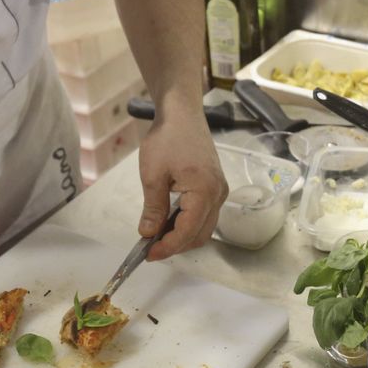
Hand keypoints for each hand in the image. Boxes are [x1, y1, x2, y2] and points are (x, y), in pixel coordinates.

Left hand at [136, 110, 227, 260]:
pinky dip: (188, 224)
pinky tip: (169, 221)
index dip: (168, 247)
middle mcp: (218, 194)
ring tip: (157, 236)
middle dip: (176, 245)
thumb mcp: (153, 175)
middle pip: (200, 234)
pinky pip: (205, 215)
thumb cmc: (167, 139)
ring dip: (182, 236)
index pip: (188, 231)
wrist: (182, 113)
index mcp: (204, 191)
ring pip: (204, 227)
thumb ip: (153, 208)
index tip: (148, 254)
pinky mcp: (216, 186)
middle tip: (150, 248)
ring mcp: (220, 191)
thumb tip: (148, 234)